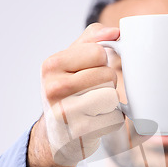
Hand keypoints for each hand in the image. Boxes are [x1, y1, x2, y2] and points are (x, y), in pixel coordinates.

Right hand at [26, 24, 123, 166]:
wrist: (56, 134)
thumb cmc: (69, 92)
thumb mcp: (72, 60)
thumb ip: (93, 39)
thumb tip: (116, 32)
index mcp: (51, 65)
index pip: (99, 52)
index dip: (103, 61)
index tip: (90, 70)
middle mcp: (53, 88)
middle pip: (108, 74)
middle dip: (107, 83)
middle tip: (92, 92)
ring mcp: (64, 113)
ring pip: (112, 97)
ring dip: (111, 102)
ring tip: (94, 107)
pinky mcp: (79, 133)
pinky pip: (114, 119)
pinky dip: (112, 120)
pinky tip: (96, 122)